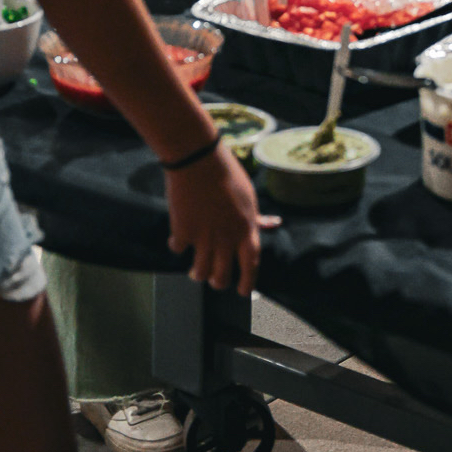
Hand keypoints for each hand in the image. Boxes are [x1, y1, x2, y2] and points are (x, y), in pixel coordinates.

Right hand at [165, 143, 279, 294]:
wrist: (198, 159)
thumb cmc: (227, 174)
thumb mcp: (248, 196)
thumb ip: (256, 217)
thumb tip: (275, 224)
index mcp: (245, 229)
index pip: (251, 265)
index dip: (248, 282)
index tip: (243, 292)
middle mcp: (226, 238)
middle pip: (222, 276)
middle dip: (218, 282)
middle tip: (215, 279)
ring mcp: (204, 238)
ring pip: (200, 272)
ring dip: (198, 272)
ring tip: (195, 269)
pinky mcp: (182, 232)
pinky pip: (178, 250)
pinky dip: (177, 246)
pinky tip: (178, 239)